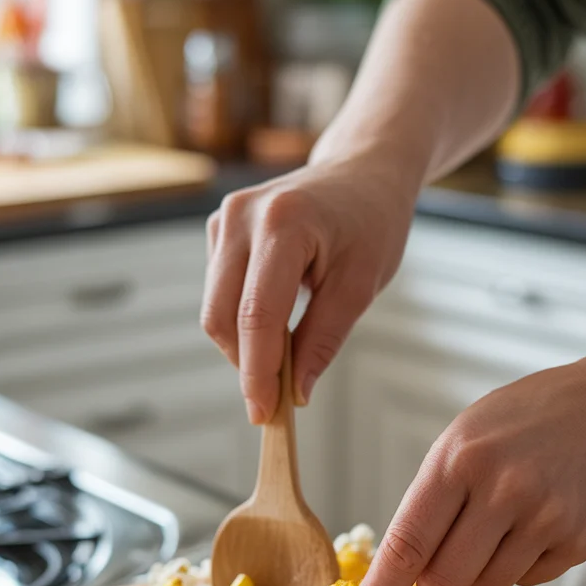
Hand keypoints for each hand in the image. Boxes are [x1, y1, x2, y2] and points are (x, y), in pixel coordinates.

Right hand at [201, 156, 412, 423]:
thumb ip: (324, 339)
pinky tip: (277, 321)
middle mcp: (243, 216)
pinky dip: (241, 321)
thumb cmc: (371, 223)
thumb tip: (294, 392)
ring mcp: (225, 218)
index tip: (264, 413)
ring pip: (214, 308)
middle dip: (245, 365)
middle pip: (221, 315)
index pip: (257, 314)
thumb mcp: (361, 285)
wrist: (362, 172)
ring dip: (243, 345)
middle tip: (276, 400)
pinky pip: (218, 292)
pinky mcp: (219, 228)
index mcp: (285, 223)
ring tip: (286, 355)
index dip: (257, 372)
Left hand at [349, 354, 585, 585]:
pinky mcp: (578, 541)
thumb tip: (399, 579)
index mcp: (458, 461)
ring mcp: (546, 518)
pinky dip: (521, 565)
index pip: (409, 542)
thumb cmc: (513, 430)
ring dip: (480, 573)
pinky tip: (536, 522)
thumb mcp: (458, 443)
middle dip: (437, 581)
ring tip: (500, 525)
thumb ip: (429, 505)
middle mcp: (503, 490)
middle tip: (451, 549)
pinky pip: (527, 583)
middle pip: (445, 582)